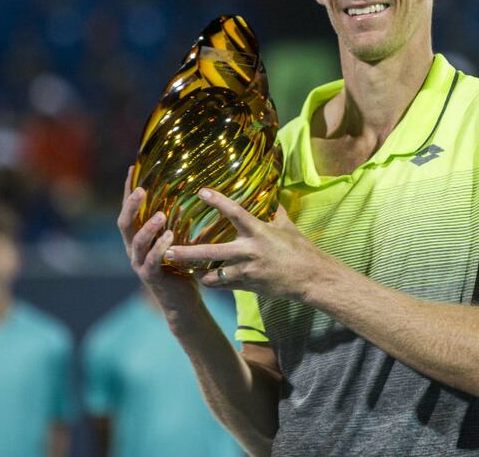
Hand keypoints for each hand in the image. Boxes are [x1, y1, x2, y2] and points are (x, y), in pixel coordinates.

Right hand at [117, 167, 201, 326]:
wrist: (183, 301)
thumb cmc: (183, 267)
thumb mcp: (179, 240)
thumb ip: (178, 221)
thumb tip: (193, 192)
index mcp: (138, 238)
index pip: (129, 209)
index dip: (128, 190)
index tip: (132, 168)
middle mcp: (134, 249)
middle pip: (125, 223)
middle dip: (131, 205)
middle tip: (141, 189)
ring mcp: (140, 264)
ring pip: (137, 242)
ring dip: (148, 227)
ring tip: (161, 215)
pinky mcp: (151, 277)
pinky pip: (152, 261)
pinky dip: (160, 248)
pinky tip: (170, 237)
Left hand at [164, 188, 336, 301]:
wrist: (311, 278)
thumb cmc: (301, 250)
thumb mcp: (288, 227)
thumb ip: (276, 213)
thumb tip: (272, 197)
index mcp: (259, 232)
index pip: (235, 212)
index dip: (217, 201)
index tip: (201, 192)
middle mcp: (249, 251)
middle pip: (211, 251)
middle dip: (187, 252)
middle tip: (167, 250)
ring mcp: (247, 271)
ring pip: (212, 274)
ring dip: (197, 271)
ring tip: (183, 267)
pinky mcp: (248, 286)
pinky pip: (224, 285)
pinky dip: (213, 281)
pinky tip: (204, 278)